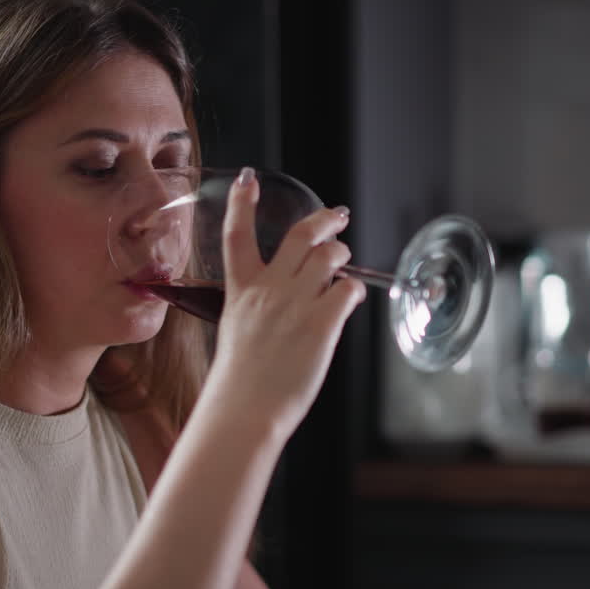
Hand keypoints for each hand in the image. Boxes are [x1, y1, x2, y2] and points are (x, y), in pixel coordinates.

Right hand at [207, 167, 365, 437]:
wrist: (245, 409)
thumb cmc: (239, 383)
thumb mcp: (238, 334)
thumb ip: (259, 310)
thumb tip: (291, 302)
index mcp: (241, 292)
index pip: (237, 235)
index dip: (242, 203)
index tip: (249, 179)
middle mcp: (269, 289)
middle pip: (299, 236)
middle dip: (323, 220)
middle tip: (337, 216)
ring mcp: (296, 304)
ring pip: (328, 256)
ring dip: (341, 253)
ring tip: (344, 262)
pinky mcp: (321, 323)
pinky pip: (347, 289)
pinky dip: (352, 290)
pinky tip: (349, 300)